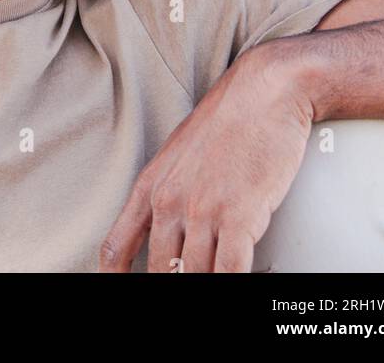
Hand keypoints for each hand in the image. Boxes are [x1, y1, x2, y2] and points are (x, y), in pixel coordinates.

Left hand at [99, 43, 314, 272]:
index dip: (117, 281)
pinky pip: (230, 273)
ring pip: (196, 278)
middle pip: (161, 272)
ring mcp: (202, 211)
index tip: (122, 293)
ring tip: (217, 282)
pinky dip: (234, 286)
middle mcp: (170, 201)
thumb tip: (172, 229)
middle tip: (187, 286)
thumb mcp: (182, 152)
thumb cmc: (231, 118)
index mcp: (151, 186)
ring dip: (207, 286)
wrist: (266, 90)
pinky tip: (241, 286)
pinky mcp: (238, 216)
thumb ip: (171, 190)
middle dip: (175, 286)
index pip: (116, 249)